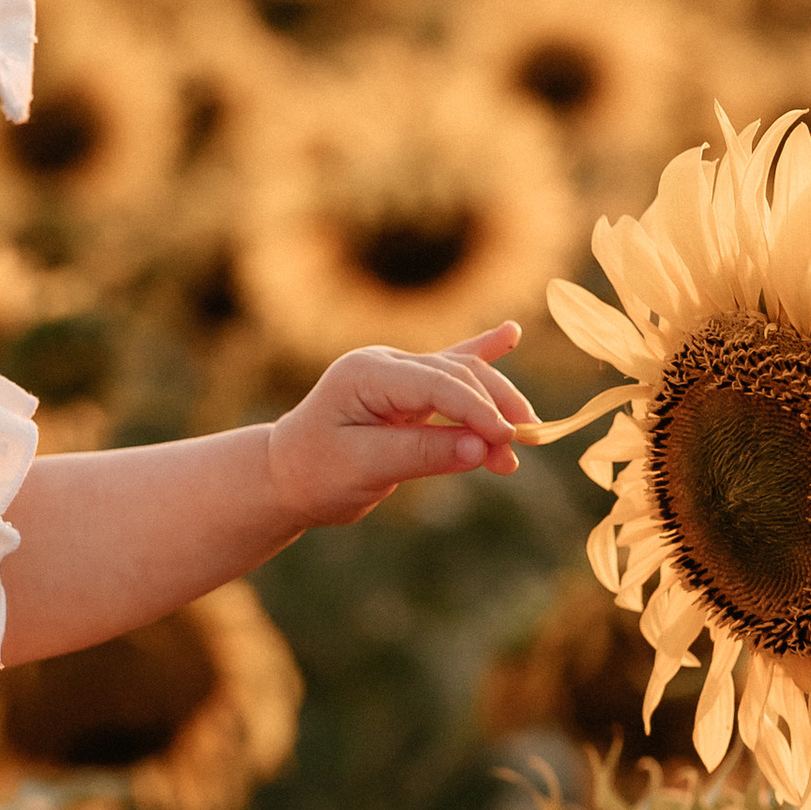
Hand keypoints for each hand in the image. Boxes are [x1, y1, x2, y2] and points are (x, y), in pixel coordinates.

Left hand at [265, 326, 534, 526]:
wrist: (287, 475)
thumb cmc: (316, 472)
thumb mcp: (363, 468)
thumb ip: (421, 454)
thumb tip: (482, 448)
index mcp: (366, 373)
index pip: (436, 382)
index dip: (477, 409)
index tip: (506, 439)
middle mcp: (385, 363)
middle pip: (458, 374)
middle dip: (496, 408)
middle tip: (522, 445)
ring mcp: (398, 372)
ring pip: (463, 376)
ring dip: (496, 407)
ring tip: (521, 444)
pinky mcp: (409, 389)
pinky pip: (452, 369)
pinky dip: (483, 354)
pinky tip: (511, 334)